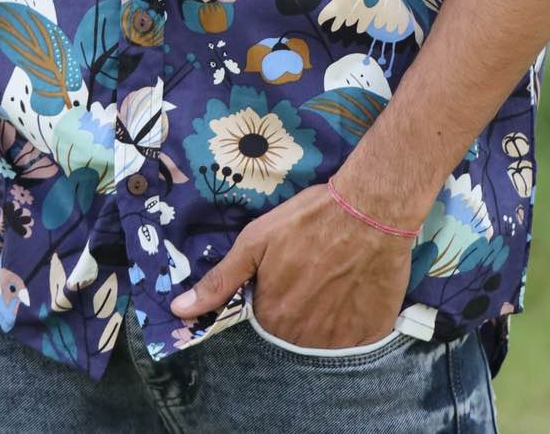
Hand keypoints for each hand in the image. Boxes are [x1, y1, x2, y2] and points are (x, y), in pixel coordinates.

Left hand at [168, 180, 412, 348]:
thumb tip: (179, 311)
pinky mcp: (371, 334)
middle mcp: (303, 338)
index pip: (264, 321)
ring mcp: (339, 340)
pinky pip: (356, 341)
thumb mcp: (255, 240)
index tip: (288, 273)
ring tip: (334, 279)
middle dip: (298, 307)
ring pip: (323, 339)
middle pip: (293, 333)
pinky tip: (355, 292)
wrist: (369, 209)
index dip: (274, 295)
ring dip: (326, 317)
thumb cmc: (308, 220)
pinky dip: (354, 322)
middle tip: (313, 272)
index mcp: (272, 317)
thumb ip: (219, 281)